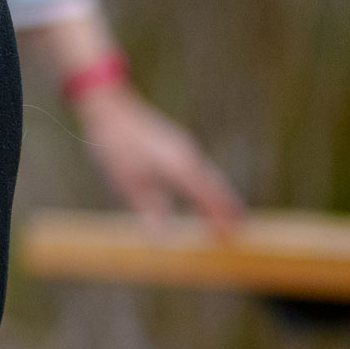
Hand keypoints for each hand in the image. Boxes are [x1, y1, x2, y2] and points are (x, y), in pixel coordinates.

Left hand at [75, 83, 243, 230]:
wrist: (111, 107)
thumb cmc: (116, 146)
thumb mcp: (129, 183)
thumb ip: (149, 211)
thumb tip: (161, 240)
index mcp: (180, 168)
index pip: (209, 198)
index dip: (221, 219)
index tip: (230, 238)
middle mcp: (190, 157)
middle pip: (218, 187)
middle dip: (229, 209)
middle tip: (238, 233)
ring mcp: (186, 148)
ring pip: (212, 177)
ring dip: (221, 197)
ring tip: (229, 218)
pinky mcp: (179, 144)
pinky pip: (202, 169)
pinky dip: (210, 185)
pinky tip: (205, 194)